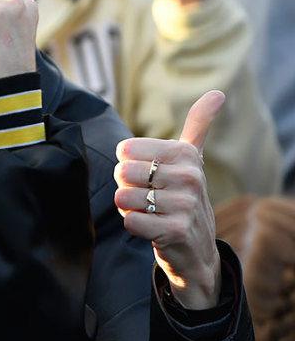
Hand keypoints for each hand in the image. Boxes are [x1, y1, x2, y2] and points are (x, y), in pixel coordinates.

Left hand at [114, 90, 223, 307]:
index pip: (125, 150)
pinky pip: (129, 221)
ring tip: (151, 213)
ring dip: (129, 208)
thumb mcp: (191, 158)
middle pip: (122, 173)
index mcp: (185, 154)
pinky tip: (151, 228)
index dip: (128, 165)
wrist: (196, 248)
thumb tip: (218, 93)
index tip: (149, 176)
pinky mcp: (174, 231)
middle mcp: (189, 176)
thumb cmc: (183, 196)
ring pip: (123, 197)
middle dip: (127, 187)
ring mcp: (184, 204)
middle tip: (148, 198)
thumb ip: (198, 124)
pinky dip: (133, 226)